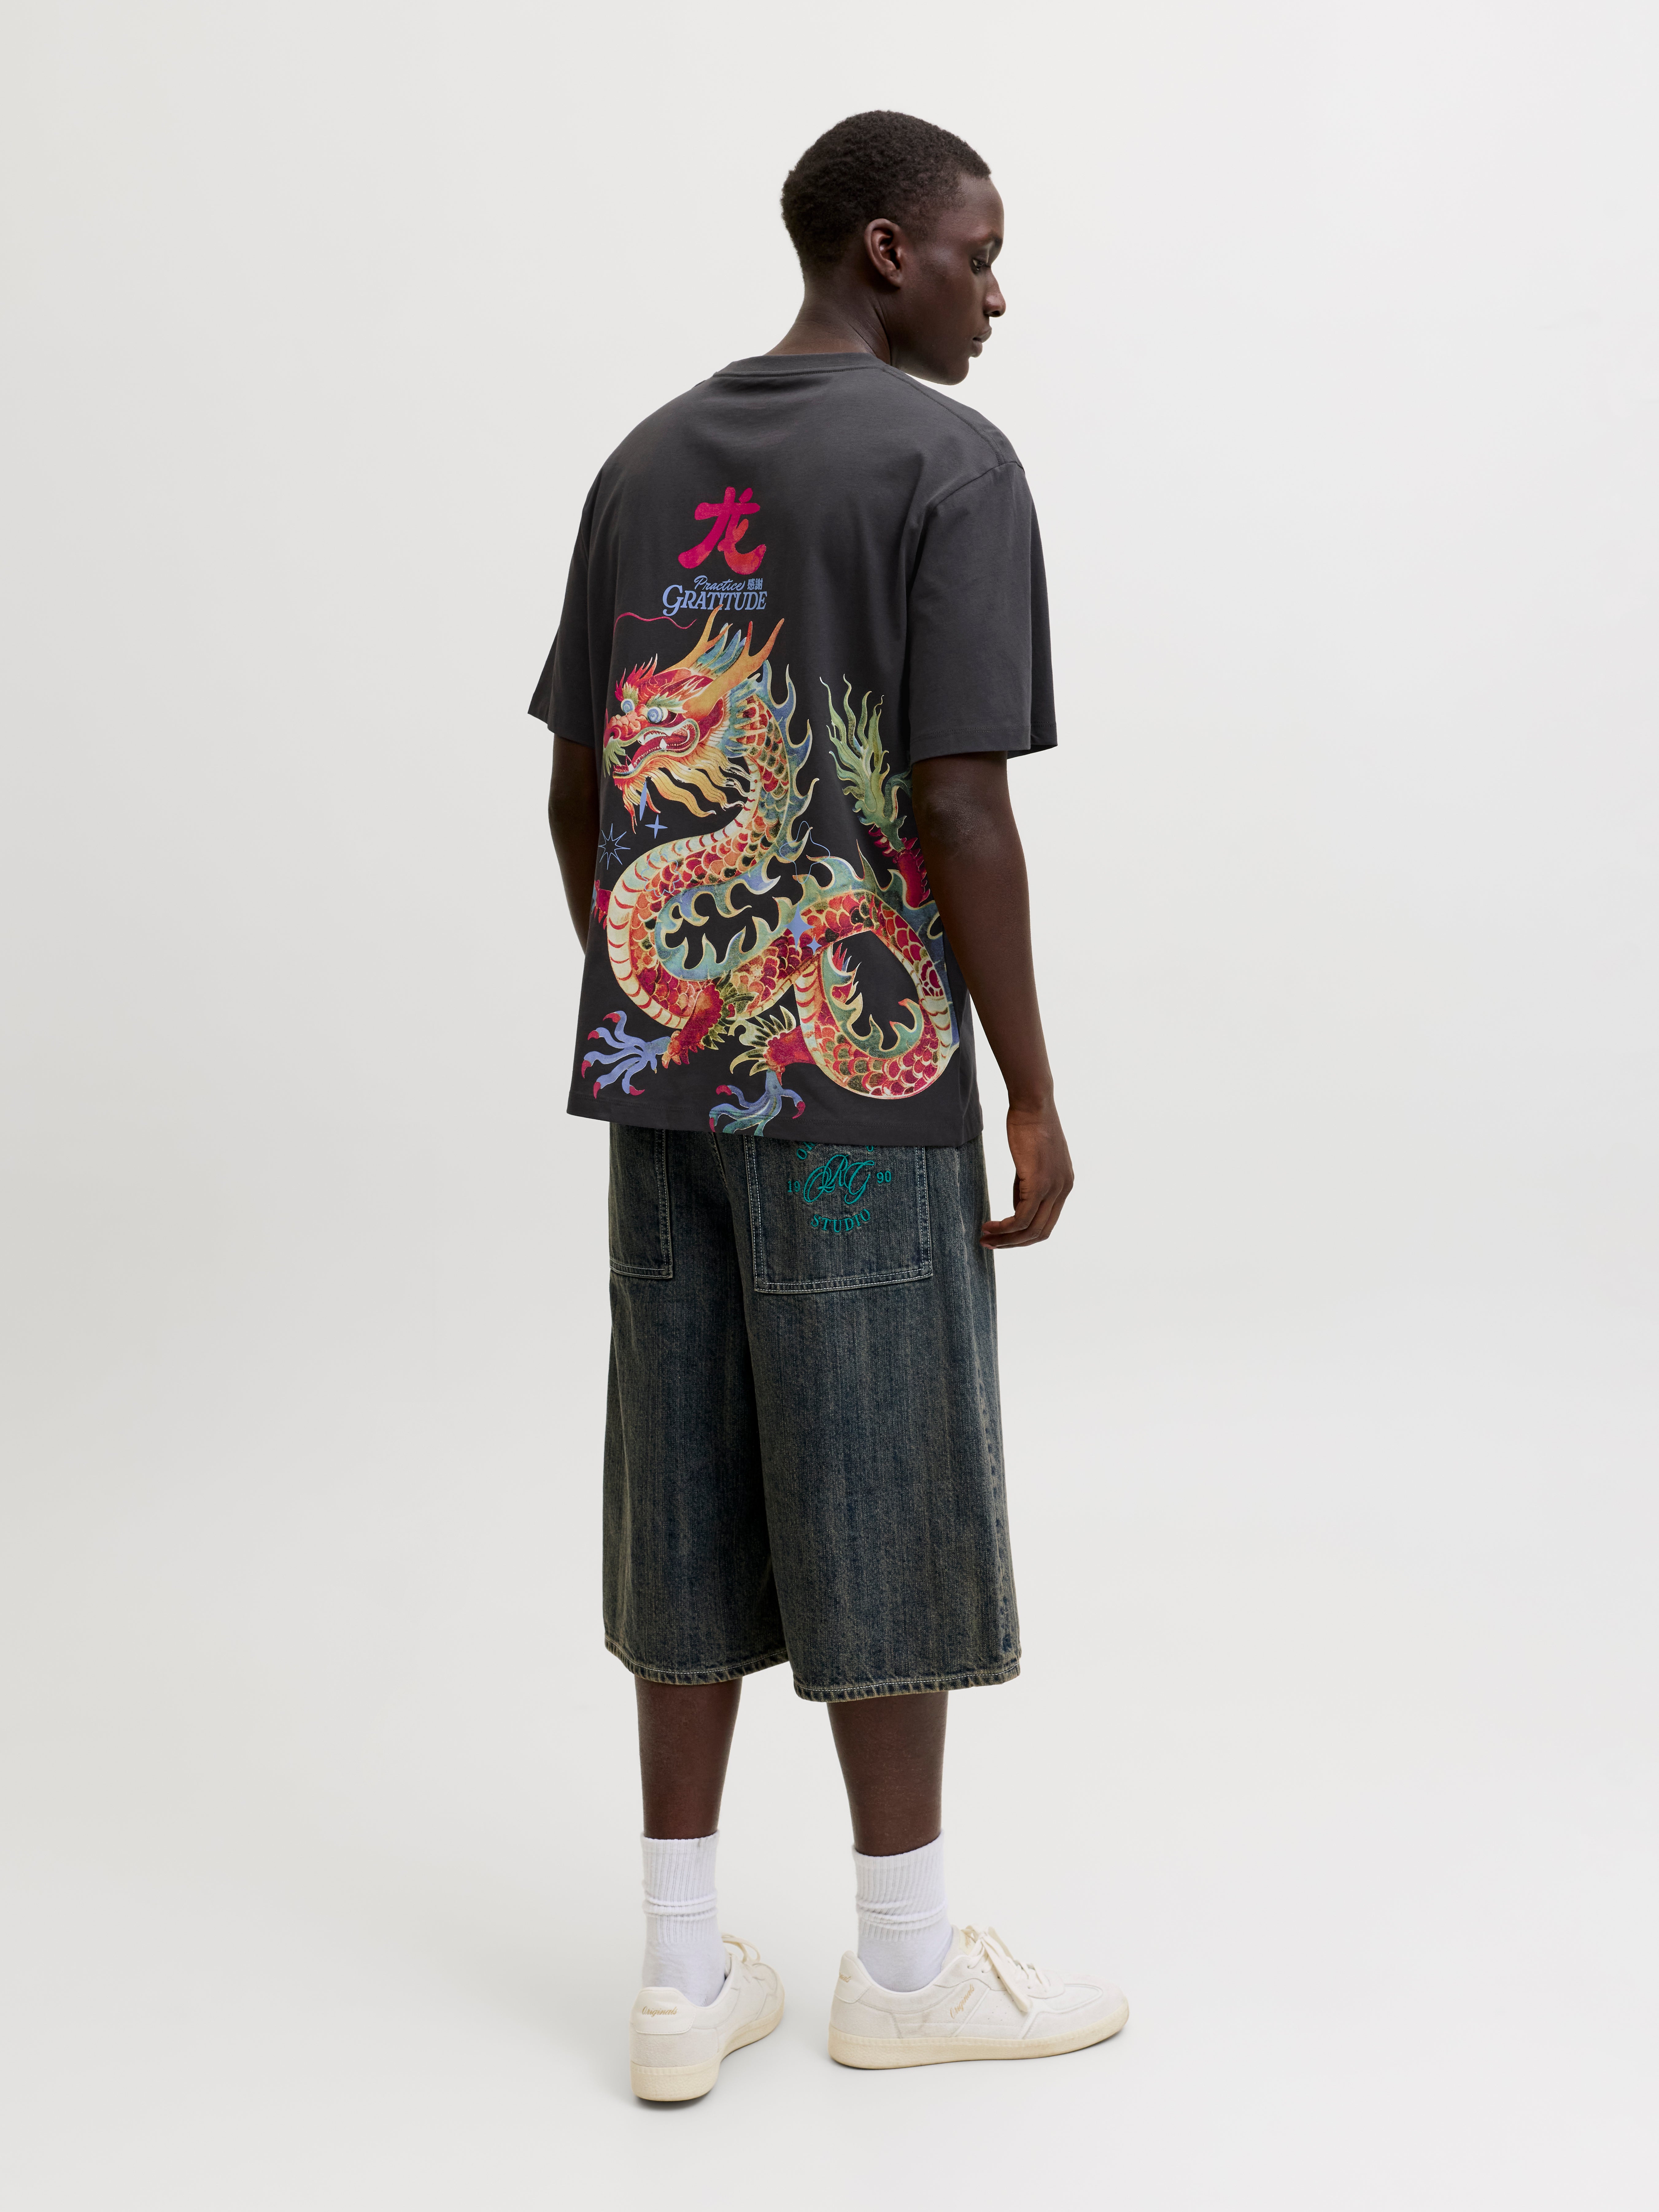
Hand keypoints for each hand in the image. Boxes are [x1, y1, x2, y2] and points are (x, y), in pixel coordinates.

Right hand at [982, 1101, 1073, 1247]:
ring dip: (1006, 1239)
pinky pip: (1022, 1217)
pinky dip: (1004, 1227)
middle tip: (990, 1244)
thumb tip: (1016, 1207)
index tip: (1002, 1237)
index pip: (1047, 1223)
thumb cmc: (1028, 1126)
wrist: (1033, 1104)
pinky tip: (989, 1226)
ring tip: (985, 1238)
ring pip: (1031, 1229)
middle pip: (1041, 1232)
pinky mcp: (1040, 1183)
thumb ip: (1026, 1186)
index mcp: (1064, 1185)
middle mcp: (1063, 1189)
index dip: (1024, 1235)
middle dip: (1014, 1243)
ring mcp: (1054, 1187)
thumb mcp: (1030, 1161)